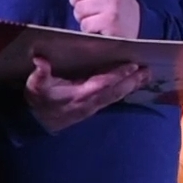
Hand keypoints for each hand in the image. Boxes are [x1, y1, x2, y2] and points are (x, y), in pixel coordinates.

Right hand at [23, 56, 147, 132]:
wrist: (37, 122)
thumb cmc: (38, 101)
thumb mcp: (34, 86)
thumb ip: (39, 74)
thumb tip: (40, 60)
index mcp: (79, 95)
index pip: (102, 83)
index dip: (118, 75)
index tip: (132, 66)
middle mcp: (90, 102)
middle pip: (116, 91)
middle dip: (132, 81)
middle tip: (148, 71)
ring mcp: (93, 107)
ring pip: (117, 96)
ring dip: (132, 86)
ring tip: (146, 76)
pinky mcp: (94, 108)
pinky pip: (113, 98)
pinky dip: (124, 90)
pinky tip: (133, 84)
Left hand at [69, 0, 139, 37]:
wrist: (139, 32)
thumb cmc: (120, 11)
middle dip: (78, 2)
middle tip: (91, 9)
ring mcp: (112, 5)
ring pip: (79, 8)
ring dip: (83, 17)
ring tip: (97, 19)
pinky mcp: (110, 22)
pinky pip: (85, 24)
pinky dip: (88, 30)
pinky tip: (100, 28)